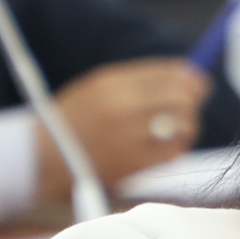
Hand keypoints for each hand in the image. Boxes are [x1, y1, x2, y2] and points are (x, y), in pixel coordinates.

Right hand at [43, 57, 212, 194]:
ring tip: (176, 125)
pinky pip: (174, 152)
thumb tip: (188, 74)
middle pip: (182, 98)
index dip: (190, 77)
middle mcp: (121, 108)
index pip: (169, 74)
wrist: (42, 159)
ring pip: (184, 125)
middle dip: (192, 99)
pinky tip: (167, 144)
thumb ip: (139, 79)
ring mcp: (128, 138)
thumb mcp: (98, 86)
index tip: (197, 82)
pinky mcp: (134, 165)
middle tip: (191, 103)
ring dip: (187, 123)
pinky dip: (177, 146)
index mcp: (111, 84)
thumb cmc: (74, 119)